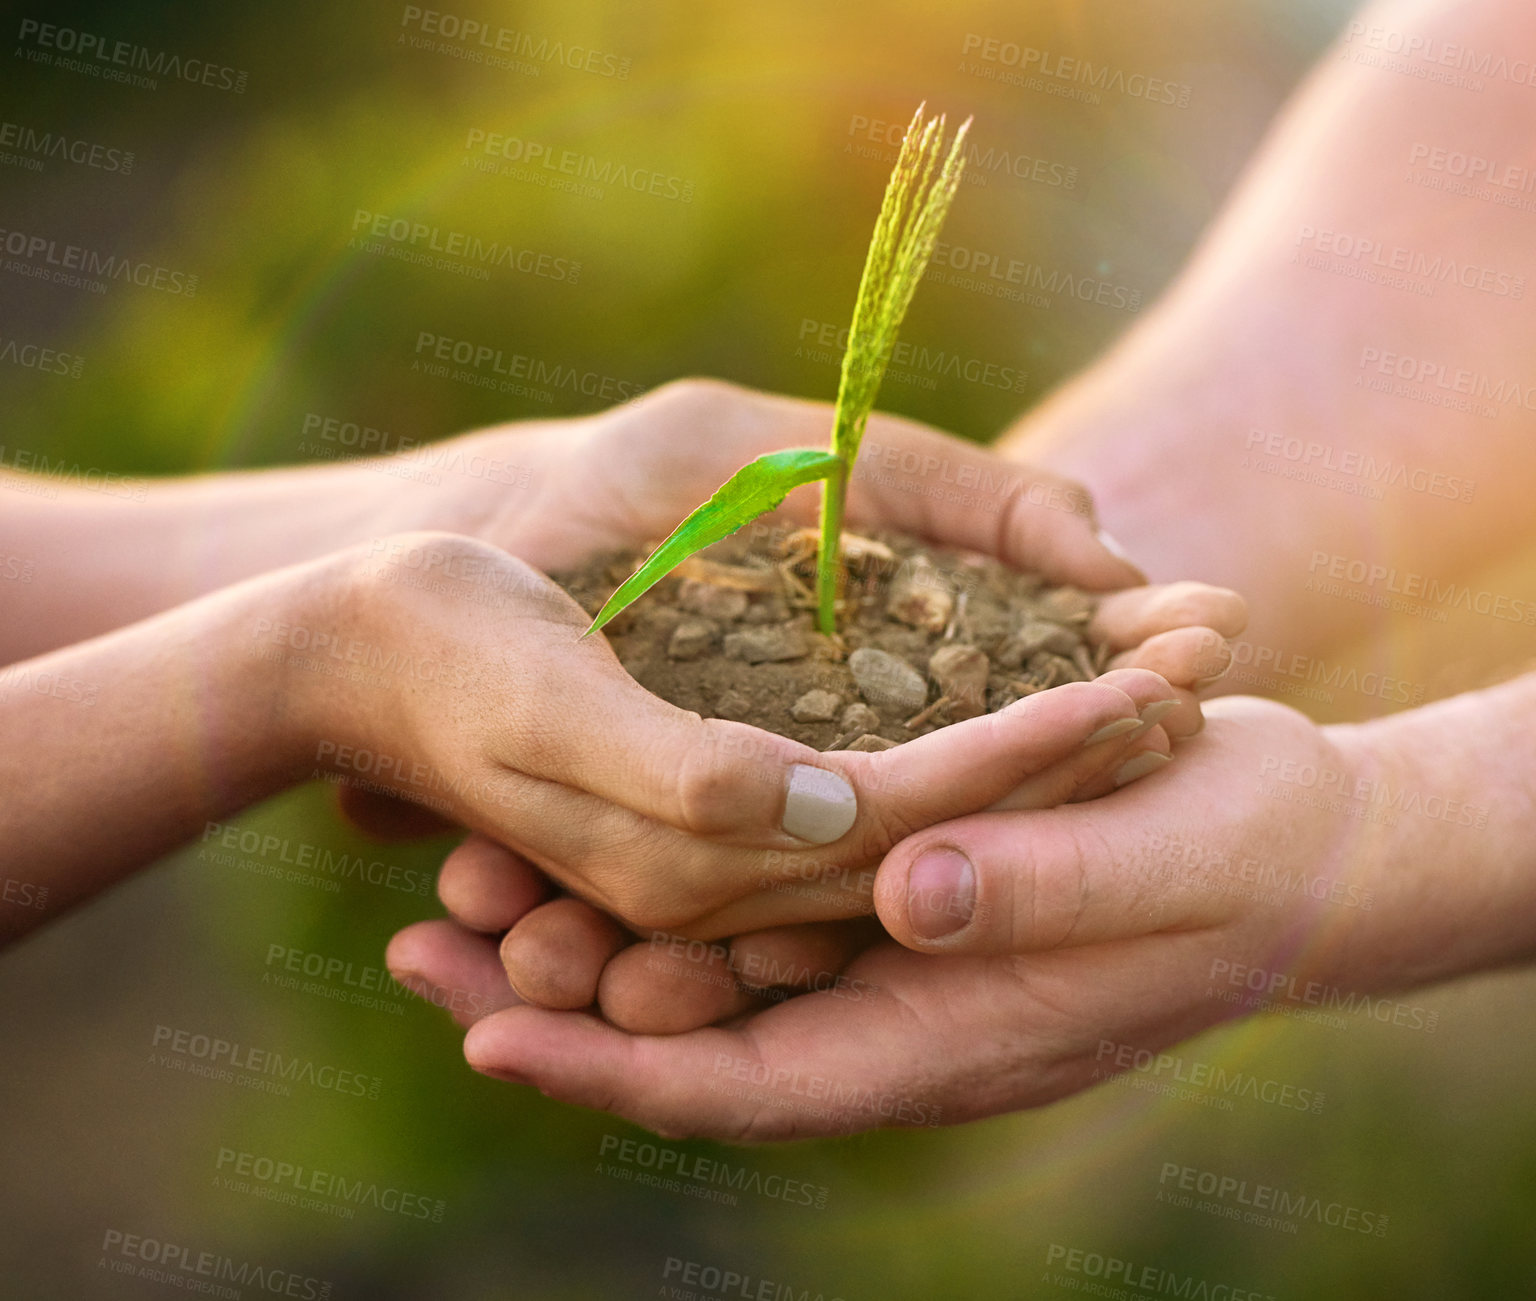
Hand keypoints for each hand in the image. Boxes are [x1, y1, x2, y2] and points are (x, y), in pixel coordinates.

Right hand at [304, 532, 1199, 946]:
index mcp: (699, 854)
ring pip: (927, 803)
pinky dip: (966, 729)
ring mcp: (733, 835)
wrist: (355, 650)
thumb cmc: (435, 652)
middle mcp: (731, 864)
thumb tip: (829, 804)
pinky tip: (1040, 683)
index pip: (910, 819)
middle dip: (1072, 752)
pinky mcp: (725, 791)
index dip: (1032, 755)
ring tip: (1160, 675)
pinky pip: (875, 772)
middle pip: (945, 824)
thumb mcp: (546, 708)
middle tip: (1204, 673)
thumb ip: (680, 775)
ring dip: (1040, 741)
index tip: (1148, 683)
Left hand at [392, 693, 1461, 1138]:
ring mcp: (883, 947)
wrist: (1289, 838)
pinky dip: (664, 875)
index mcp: (942, 1033)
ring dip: (586, 931)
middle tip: (422, 944)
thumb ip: (1043, 893)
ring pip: (703, 964)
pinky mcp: (888, 883)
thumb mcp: (1161, 866)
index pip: (745, 1081)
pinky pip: (752, 900)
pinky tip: (587, 817)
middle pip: (689, 1032)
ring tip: (460, 875)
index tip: (484, 1033)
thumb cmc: (1243, 856)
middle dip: (557, 1000)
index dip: (613, 1069)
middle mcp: (889, 1003)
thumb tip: (911, 896)